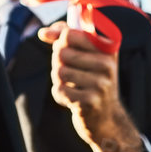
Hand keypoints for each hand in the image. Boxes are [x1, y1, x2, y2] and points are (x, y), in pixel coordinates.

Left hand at [39, 21, 145, 151]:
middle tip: (69, 72)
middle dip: (58, 63)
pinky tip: (72, 98)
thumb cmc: (92, 80)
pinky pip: (59, 90)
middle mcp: (107, 64)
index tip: (65, 49)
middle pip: (60, 52)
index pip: (69, 34)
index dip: (60, 41)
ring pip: (59, 71)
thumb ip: (65, 38)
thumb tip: (43, 33)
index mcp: (107, 48)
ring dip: (59, 80)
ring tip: (71, 85)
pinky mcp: (90, 102)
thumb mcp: (86, 55)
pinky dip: (60, 94)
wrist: (107, 118)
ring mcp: (100, 84)